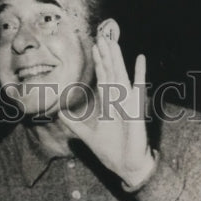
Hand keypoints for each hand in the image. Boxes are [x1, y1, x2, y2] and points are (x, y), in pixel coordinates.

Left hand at [57, 36, 156, 187]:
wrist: (126, 166)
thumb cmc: (112, 152)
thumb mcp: (88, 137)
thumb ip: (75, 125)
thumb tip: (59, 115)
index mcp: (109, 105)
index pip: (103, 78)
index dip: (99, 63)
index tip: (94, 47)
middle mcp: (119, 100)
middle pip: (111, 72)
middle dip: (107, 54)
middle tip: (102, 35)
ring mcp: (128, 104)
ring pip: (121, 75)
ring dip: (117, 58)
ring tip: (112, 41)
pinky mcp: (136, 110)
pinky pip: (139, 88)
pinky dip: (140, 73)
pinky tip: (140, 58)